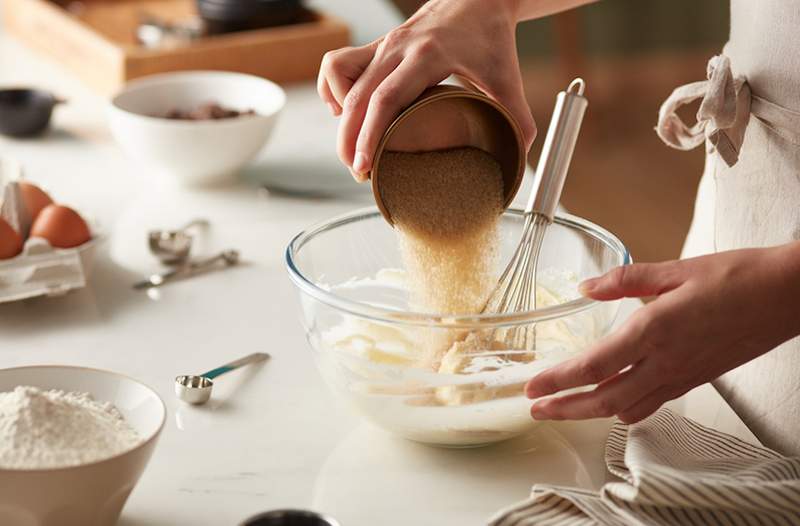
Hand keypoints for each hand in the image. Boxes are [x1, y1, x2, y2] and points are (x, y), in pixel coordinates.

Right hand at [317, 0, 535, 180]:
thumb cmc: (489, 37)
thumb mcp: (508, 77)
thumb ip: (517, 116)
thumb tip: (520, 154)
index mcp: (427, 55)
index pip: (386, 98)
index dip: (370, 135)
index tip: (364, 166)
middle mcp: (397, 48)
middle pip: (357, 95)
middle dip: (349, 139)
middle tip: (357, 172)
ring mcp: (382, 45)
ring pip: (341, 77)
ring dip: (340, 116)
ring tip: (353, 144)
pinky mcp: (375, 46)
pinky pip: (338, 65)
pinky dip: (334, 90)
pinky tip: (346, 111)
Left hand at [525, 243, 799, 423]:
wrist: (787, 296)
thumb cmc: (738, 278)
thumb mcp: (676, 269)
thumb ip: (625, 279)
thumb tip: (586, 287)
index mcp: (655, 330)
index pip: (594, 365)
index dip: (558, 380)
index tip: (532, 387)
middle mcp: (665, 360)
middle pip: (604, 399)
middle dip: (565, 408)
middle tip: (535, 409)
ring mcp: (681, 375)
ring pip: (626, 409)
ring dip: (590, 413)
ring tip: (563, 410)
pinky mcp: (694, 379)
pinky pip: (652, 405)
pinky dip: (623, 410)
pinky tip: (612, 403)